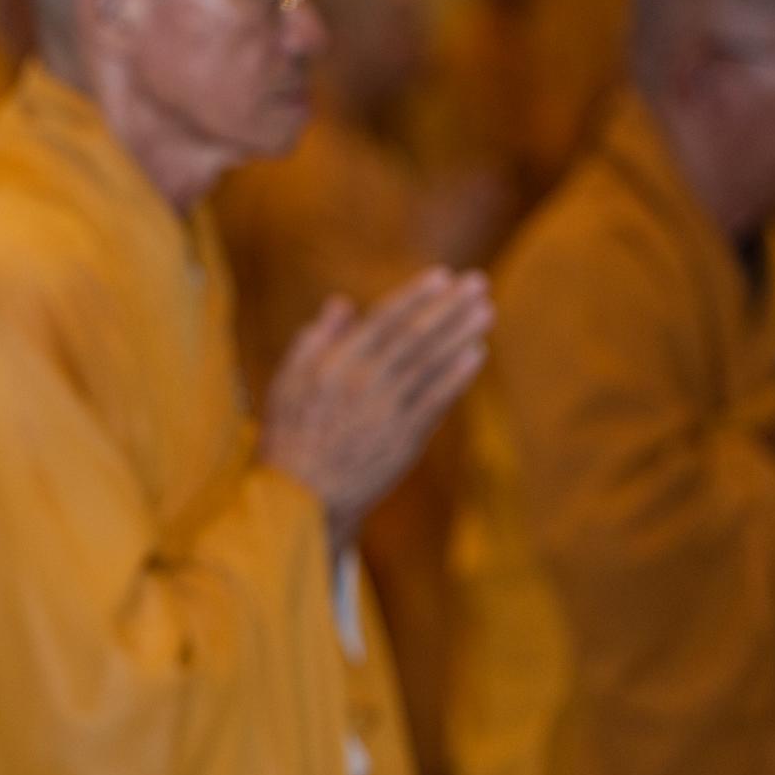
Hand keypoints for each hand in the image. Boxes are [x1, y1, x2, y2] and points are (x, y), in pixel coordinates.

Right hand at [260, 268, 493, 546]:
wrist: (302, 498)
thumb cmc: (290, 436)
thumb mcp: (288, 380)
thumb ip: (316, 339)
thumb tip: (342, 302)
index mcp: (335, 366)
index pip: (383, 321)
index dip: (414, 297)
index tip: (441, 275)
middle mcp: (365, 384)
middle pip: (415, 337)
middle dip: (448, 307)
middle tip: (477, 282)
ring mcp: (388, 413)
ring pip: (431, 365)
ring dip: (461, 333)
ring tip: (486, 309)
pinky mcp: (405, 440)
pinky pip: (436, 402)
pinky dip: (457, 376)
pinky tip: (476, 354)